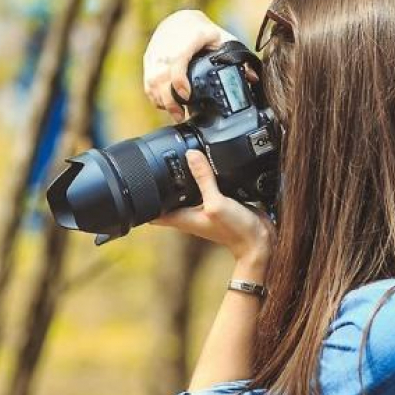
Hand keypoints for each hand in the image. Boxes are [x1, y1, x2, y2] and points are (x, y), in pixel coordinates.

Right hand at [143, 10, 237, 121]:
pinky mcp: (149, 59)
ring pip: (151, 79)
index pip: (178, 59)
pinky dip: (153, 95)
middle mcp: (168, 44)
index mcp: (189, 37)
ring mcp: (156, 52)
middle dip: (169, 99)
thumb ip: (238, 59)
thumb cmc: (203, 32)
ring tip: (174, 114)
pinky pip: (147, 80)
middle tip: (179, 115)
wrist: (180, 20)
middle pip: (161, 75)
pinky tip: (163, 105)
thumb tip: (253, 79)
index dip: (179, 80)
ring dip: (160, 100)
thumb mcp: (223, 41)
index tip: (186, 96)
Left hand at [151, 150, 275, 264]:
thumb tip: (191, 155)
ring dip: (182, 178)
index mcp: (182, 217)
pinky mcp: (218, 202)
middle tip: (153, 162)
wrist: (258, 240)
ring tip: (176, 159)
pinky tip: (206, 165)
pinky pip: (205, 187)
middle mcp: (189, 213)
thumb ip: (204, 179)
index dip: (142, 199)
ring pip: (185, 190)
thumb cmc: (234, 230)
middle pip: (167, 197)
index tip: (136, 183)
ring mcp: (203, 208)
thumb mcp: (216, 203)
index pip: (152, 212)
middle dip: (160, 182)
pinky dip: (203, 178)